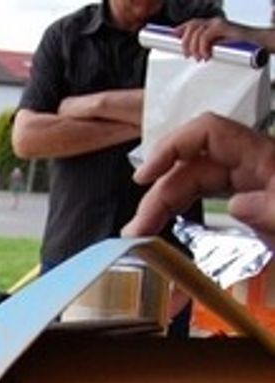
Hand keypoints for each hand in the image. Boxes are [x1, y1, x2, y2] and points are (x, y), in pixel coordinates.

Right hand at [123, 113, 274, 248]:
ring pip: (195, 184)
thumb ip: (273, 210)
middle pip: (191, 166)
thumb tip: (238, 204)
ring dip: (163, 205)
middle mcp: (255, 166)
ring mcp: (252, 185)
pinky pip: (207, 196)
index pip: (207, 133)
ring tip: (142, 233)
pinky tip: (167, 224)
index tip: (143, 176)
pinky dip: (181, 208)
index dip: (169, 148)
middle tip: (138, 230)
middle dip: (157, 195)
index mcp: (267, 160)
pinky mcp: (252, 204)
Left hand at [177, 17, 240, 60]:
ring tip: (199, 58)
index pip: (192, 24)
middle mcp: (213, 22)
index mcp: (210, 26)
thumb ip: (205, 47)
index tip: (171, 36)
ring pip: (196, 32)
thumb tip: (191, 54)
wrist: (257, 42)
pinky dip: (202, 47)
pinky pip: (205, 35)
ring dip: (194, 48)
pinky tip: (207, 55)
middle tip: (187, 55)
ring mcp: (218, 23)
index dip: (180, 29)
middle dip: (185, 42)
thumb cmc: (238, 47)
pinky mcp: (223, 26)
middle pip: (191, 27)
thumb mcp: (217, 47)